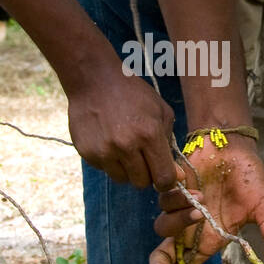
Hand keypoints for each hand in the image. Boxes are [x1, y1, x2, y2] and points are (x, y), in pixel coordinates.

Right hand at [68, 67, 178, 190]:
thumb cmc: (133, 95)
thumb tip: (176, 176)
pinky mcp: (87, 153)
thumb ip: (170, 144)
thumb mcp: (161, 111)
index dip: (167, 181)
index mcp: (149, 134)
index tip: (165, 176)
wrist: (94, 81)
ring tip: (124, 148)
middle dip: (146, 174)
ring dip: (127, 169)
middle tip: (143, 157)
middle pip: (142, 183)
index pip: (164, 178)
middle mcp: (126, 145)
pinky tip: (109, 142)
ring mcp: (104, 151)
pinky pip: (105, 170)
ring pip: (122, 179)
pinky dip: (110, 162)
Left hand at [149, 136, 263, 263]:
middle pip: (165, 253)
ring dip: (179, 218)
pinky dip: (174, 191)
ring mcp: (179, 207)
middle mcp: (192, 227)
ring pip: (163, 224)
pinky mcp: (171, 186)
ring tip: (201, 199)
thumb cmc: (251, 179)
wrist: (237, 146)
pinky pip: (162, 195)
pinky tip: (190, 182)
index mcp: (211, 238)